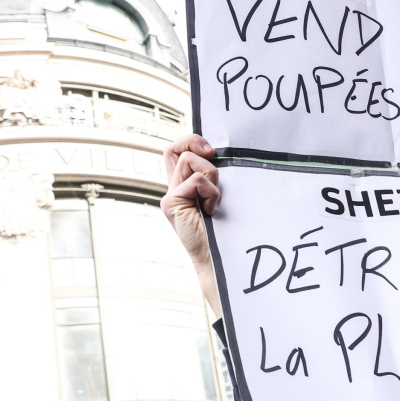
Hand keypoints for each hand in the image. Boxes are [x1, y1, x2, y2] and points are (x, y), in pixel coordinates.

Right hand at [161, 134, 222, 315]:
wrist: (219, 259)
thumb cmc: (225, 231)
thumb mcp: (221, 197)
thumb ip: (216, 179)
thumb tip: (228, 157)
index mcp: (185, 185)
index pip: (177, 150)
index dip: (191, 141)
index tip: (213, 151)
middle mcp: (174, 188)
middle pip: (172, 148)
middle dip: (194, 142)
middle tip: (212, 155)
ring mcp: (171, 196)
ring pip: (189, 160)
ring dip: (211, 175)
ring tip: (215, 199)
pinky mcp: (172, 203)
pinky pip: (196, 179)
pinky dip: (210, 191)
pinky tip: (211, 209)